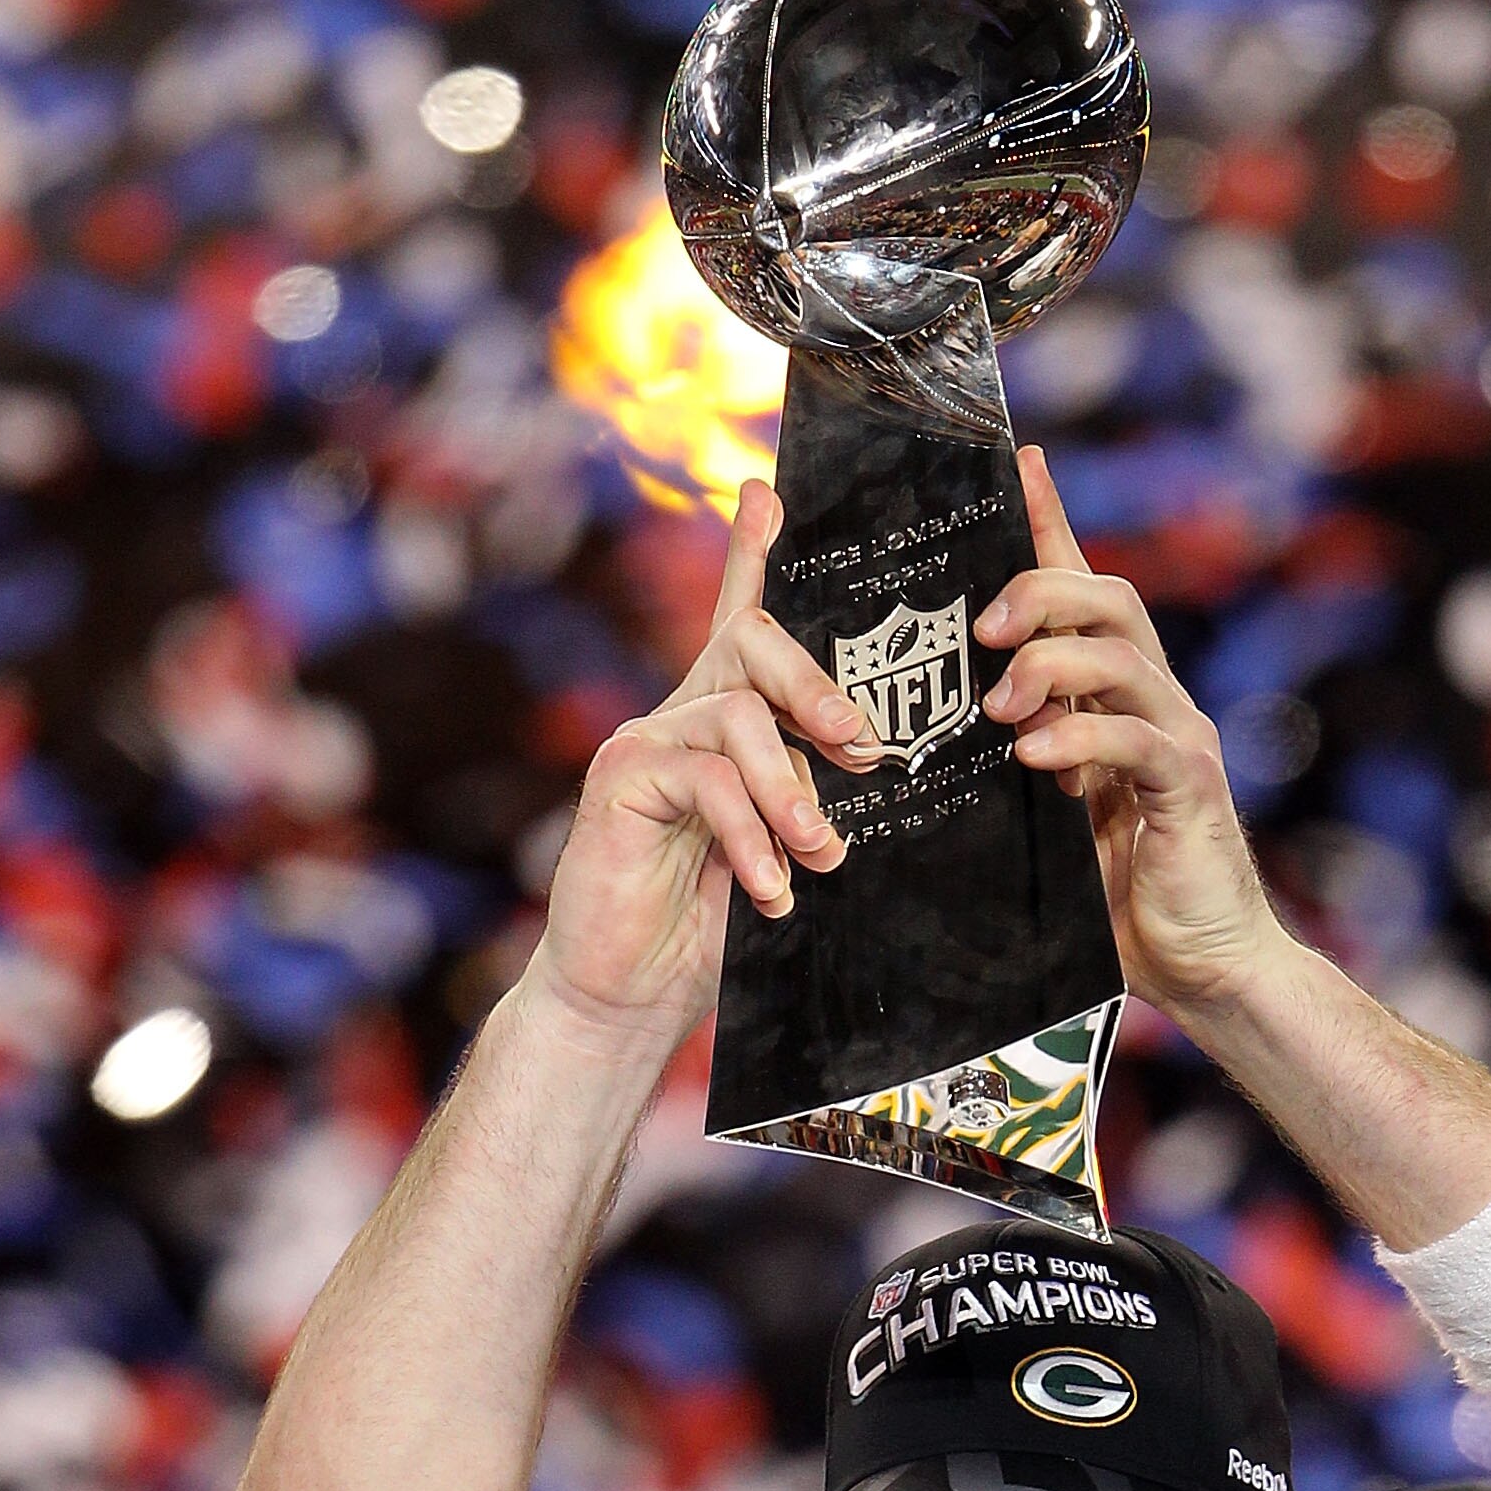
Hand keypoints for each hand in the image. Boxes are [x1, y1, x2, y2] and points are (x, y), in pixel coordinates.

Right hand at [528, 481, 883, 1042]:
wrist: (628, 994)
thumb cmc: (709, 928)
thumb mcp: (779, 854)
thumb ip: (808, 800)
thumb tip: (869, 766)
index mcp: (720, 725)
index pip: (739, 625)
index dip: (750, 556)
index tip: (767, 495)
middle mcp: (680, 716)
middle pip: (752, 645)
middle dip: (818, 690)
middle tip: (861, 751)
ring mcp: (645, 740)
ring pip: (737, 718)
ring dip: (792, 792)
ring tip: (820, 857)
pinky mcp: (622, 778)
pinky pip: (705, 779)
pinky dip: (750, 835)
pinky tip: (770, 887)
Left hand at [975, 448, 1275, 1023]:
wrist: (1205, 969)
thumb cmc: (1114, 902)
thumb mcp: (1044, 821)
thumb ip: (1009, 768)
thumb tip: (928, 736)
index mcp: (1116, 700)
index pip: (1084, 591)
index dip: (1052, 525)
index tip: (1018, 462)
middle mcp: (1155, 703)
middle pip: (1109, 600)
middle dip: (1040, 592)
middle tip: (983, 628)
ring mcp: (1178, 740)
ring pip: (1121, 656)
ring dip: (1051, 666)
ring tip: (999, 704)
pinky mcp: (1189, 789)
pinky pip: (1136, 740)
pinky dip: (1082, 739)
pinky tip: (1037, 758)